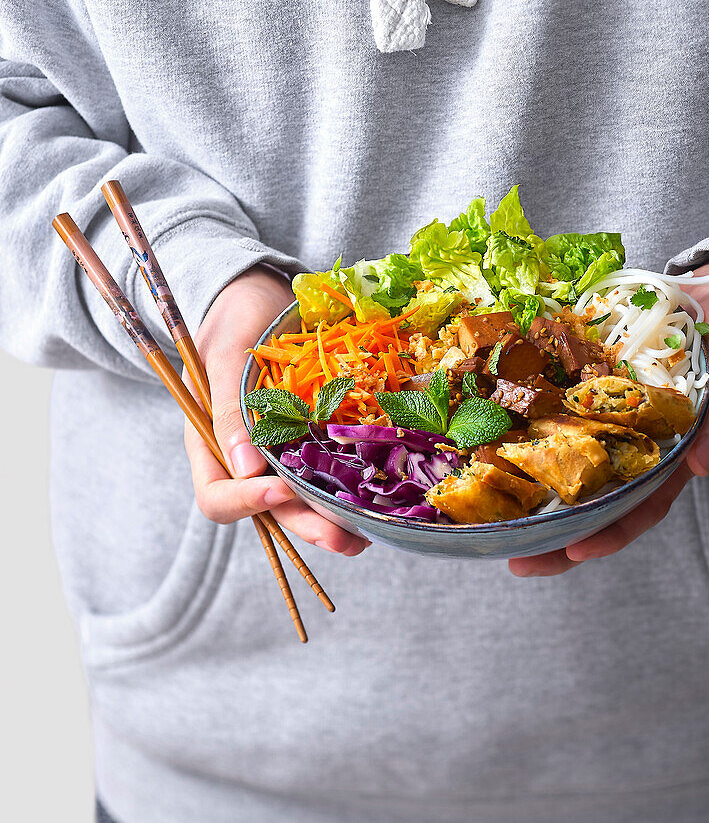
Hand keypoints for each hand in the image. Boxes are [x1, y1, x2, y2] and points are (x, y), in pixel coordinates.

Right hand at [183, 265, 369, 554]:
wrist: (261, 292)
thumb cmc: (236, 315)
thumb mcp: (228, 351)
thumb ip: (230, 406)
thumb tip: (244, 468)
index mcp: (210, 441)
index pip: (218, 496)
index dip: (248, 503)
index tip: (283, 491)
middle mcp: (243, 456)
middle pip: (268, 510)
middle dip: (306, 527)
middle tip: (348, 540)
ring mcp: (277, 450)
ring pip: (299, 499)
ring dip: (331, 519)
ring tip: (369, 532)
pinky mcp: (308, 436)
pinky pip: (324, 469)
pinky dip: (346, 485)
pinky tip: (376, 494)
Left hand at [509, 258, 708, 576]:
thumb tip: (700, 469)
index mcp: (669, 456)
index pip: (639, 508)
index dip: (610, 534)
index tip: (575, 551)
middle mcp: (634, 447)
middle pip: (595, 505)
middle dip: (557, 538)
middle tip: (516, 560)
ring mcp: (609, 423)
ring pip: (571, 470)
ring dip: (535, 500)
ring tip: (496, 523)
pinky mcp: (588, 393)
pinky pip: (558, 420)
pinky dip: (531, 436)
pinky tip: (496, 448)